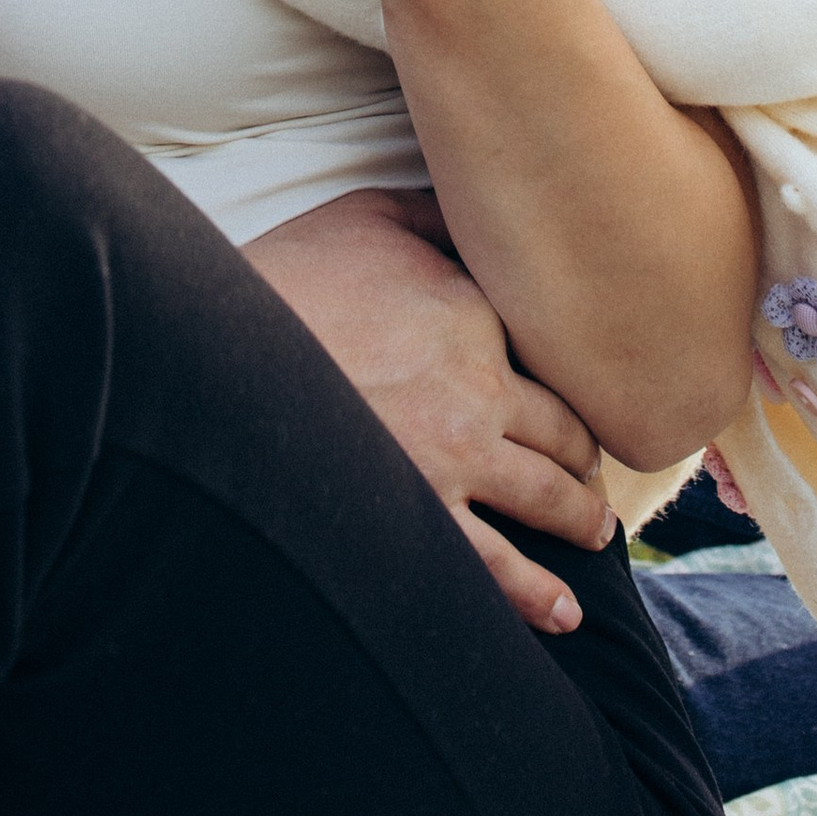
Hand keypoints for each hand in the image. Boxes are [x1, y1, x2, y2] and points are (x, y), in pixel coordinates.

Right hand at [243, 188, 610, 633]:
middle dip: (585, 456)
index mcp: (474, 313)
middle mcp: (480, 389)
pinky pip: (497, 568)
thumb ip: (435, 213)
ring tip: (596, 532)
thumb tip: (479, 202)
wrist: (221, 351)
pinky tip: (563, 613)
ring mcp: (454, 460)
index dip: (572, 375)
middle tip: (595, 473)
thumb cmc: (289, 276)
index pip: (551, 353)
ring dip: (581, 519)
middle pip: (564, 432)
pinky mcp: (420, 516)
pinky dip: (538, 595)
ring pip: (549, 500)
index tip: (579, 394)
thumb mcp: (367, 216)